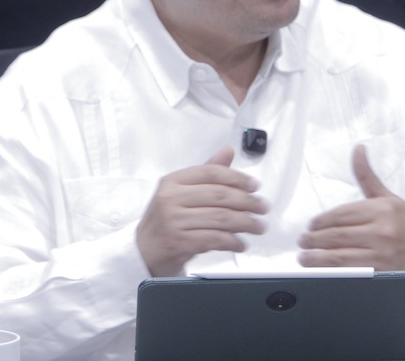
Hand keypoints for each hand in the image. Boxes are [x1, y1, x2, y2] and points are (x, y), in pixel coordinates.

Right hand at [136, 146, 267, 276]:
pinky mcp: (179, 242)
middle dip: (247, 202)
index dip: (237, 178)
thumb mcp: (180, 193)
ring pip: (220, 218)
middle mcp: (171, 198)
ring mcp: (174, 220)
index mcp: (172, 181)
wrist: (141, 252)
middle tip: (262, 208)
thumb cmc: (164, 221)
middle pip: (219, 195)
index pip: (211, 173)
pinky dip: (232, 241)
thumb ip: (205, 173)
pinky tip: (240, 243)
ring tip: (258, 227)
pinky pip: (215, 239)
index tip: (254, 186)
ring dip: (245, 223)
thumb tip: (228, 151)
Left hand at [298, 144, 404, 302]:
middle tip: (302, 242)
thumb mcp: (388, 198)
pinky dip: (333, 272)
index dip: (321, 221)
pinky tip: (322, 271)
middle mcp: (382, 230)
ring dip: (317, 258)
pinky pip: (352, 273)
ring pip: (340, 256)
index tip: (310, 226)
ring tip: (304, 257)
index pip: (341, 214)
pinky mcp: (383, 274)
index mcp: (382, 209)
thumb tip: (358, 150)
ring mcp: (383, 254)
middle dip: (314, 239)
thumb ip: (367, 176)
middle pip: (337, 235)